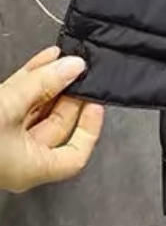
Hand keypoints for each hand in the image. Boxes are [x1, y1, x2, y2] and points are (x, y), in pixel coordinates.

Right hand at [0, 45, 103, 192]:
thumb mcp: (9, 106)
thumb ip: (42, 85)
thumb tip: (73, 67)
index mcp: (31, 167)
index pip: (74, 157)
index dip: (90, 130)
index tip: (95, 102)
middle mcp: (20, 157)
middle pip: (57, 128)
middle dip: (69, 96)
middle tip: (82, 70)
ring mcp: (4, 139)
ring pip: (36, 110)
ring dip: (50, 83)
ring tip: (66, 58)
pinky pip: (17, 101)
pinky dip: (30, 81)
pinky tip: (43, 58)